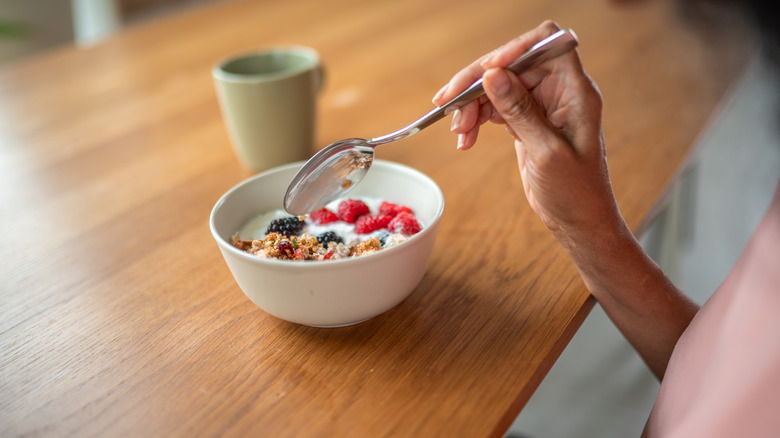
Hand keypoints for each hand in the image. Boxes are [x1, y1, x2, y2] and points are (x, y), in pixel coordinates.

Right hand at [433, 21, 618, 238]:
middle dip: (479, 82)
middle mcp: (559, 91)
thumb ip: (520, 111)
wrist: (578, 222)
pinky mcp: (526, 121)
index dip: (514, 48)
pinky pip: (496, 107)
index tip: (487, 71)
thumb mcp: (546, 152)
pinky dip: (477, 118)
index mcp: (575, 91)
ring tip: (458, 131)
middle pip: (512, 64)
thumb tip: (493, 75)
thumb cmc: (575, 192)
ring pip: (498, 85)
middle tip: (449, 105)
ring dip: (472, 103)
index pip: (546, 43)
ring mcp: (541, 105)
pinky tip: (465, 138)